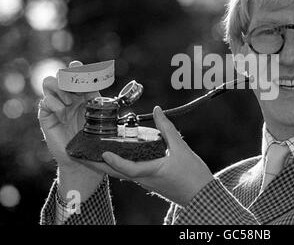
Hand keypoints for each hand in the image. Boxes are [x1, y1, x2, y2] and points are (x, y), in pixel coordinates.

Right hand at [38, 61, 99, 173]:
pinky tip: (63, 114)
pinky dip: (55, 104)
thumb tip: (106, 89)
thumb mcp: (99, 116)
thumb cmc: (91, 137)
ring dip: (60, 89)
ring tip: (69, 102)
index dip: (76, 68)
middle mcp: (67, 95)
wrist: (80, 157)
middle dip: (68, 77)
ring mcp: (55, 104)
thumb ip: (100, 102)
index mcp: (81, 93)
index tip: (79, 67)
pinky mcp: (46, 115)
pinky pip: (45, 101)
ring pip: (49, 82)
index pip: (75, 73)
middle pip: (61, 74)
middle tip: (77, 90)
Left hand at [80, 106, 214, 206]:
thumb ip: (167, 128)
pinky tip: (114, 158)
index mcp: (152, 171)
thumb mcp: (181, 148)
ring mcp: (144, 182)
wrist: (201, 195)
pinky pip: (127, 174)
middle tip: (79, 155)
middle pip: (115, 173)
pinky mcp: (148, 182)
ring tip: (91, 155)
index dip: (115, 161)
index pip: (128, 168)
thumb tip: (157, 110)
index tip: (103, 153)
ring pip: (119, 174)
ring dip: (104, 165)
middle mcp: (144, 179)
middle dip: (96, 164)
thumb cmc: (192, 175)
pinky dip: (116, 166)